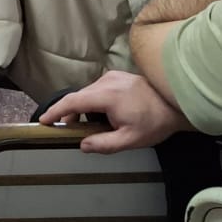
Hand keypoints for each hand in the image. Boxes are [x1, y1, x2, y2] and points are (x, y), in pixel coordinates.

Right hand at [38, 70, 187, 153]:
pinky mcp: (118, 76)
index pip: (72, 102)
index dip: (55, 111)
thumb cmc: (155, 122)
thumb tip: (82, 145)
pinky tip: (107, 115)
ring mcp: (112, 76)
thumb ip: (103, 144)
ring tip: (96, 127)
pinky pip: (98, 89)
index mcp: (106, 96)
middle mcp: (105, 81)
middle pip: (79, 98)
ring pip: (88, 94)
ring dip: (85, 109)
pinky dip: (95, 102)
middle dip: (71, 115)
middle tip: (72, 132)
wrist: (178, 102)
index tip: (43, 120)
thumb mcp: (130, 140)